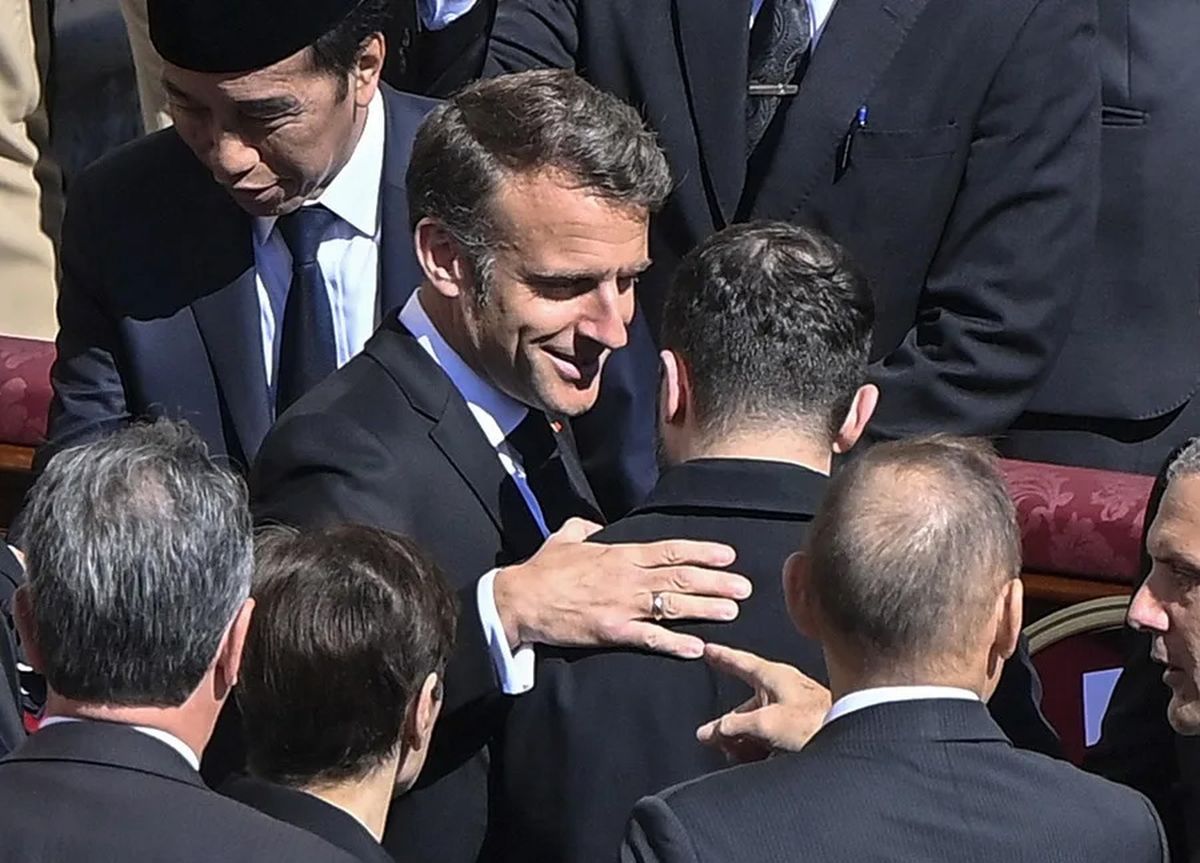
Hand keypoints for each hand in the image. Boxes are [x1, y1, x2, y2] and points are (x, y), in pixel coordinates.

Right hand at [493, 518, 749, 658]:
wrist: (520, 600)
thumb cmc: (542, 570)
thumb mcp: (564, 538)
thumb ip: (584, 528)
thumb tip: (593, 524)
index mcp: (619, 553)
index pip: (669, 550)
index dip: (702, 551)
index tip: (728, 555)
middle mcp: (627, 577)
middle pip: (680, 576)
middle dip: (716, 581)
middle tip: (744, 587)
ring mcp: (622, 605)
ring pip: (672, 605)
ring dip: (705, 608)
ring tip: (732, 611)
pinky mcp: (612, 631)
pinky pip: (650, 638)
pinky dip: (675, 643)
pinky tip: (697, 647)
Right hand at [696, 643, 830, 761]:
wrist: (851, 740)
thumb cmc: (816, 722)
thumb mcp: (764, 722)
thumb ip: (732, 726)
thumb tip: (708, 732)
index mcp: (773, 676)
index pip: (740, 662)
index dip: (722, 657)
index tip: (708, 650)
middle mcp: (781, 690)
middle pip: (743, 705)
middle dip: (728, 724)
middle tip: (714, 739)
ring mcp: (789, 710)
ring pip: (754, 723)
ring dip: (742, 739)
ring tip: (737, 753)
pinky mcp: (798, 729)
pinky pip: (769, 735)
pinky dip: (758, 745)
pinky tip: (754, 758)